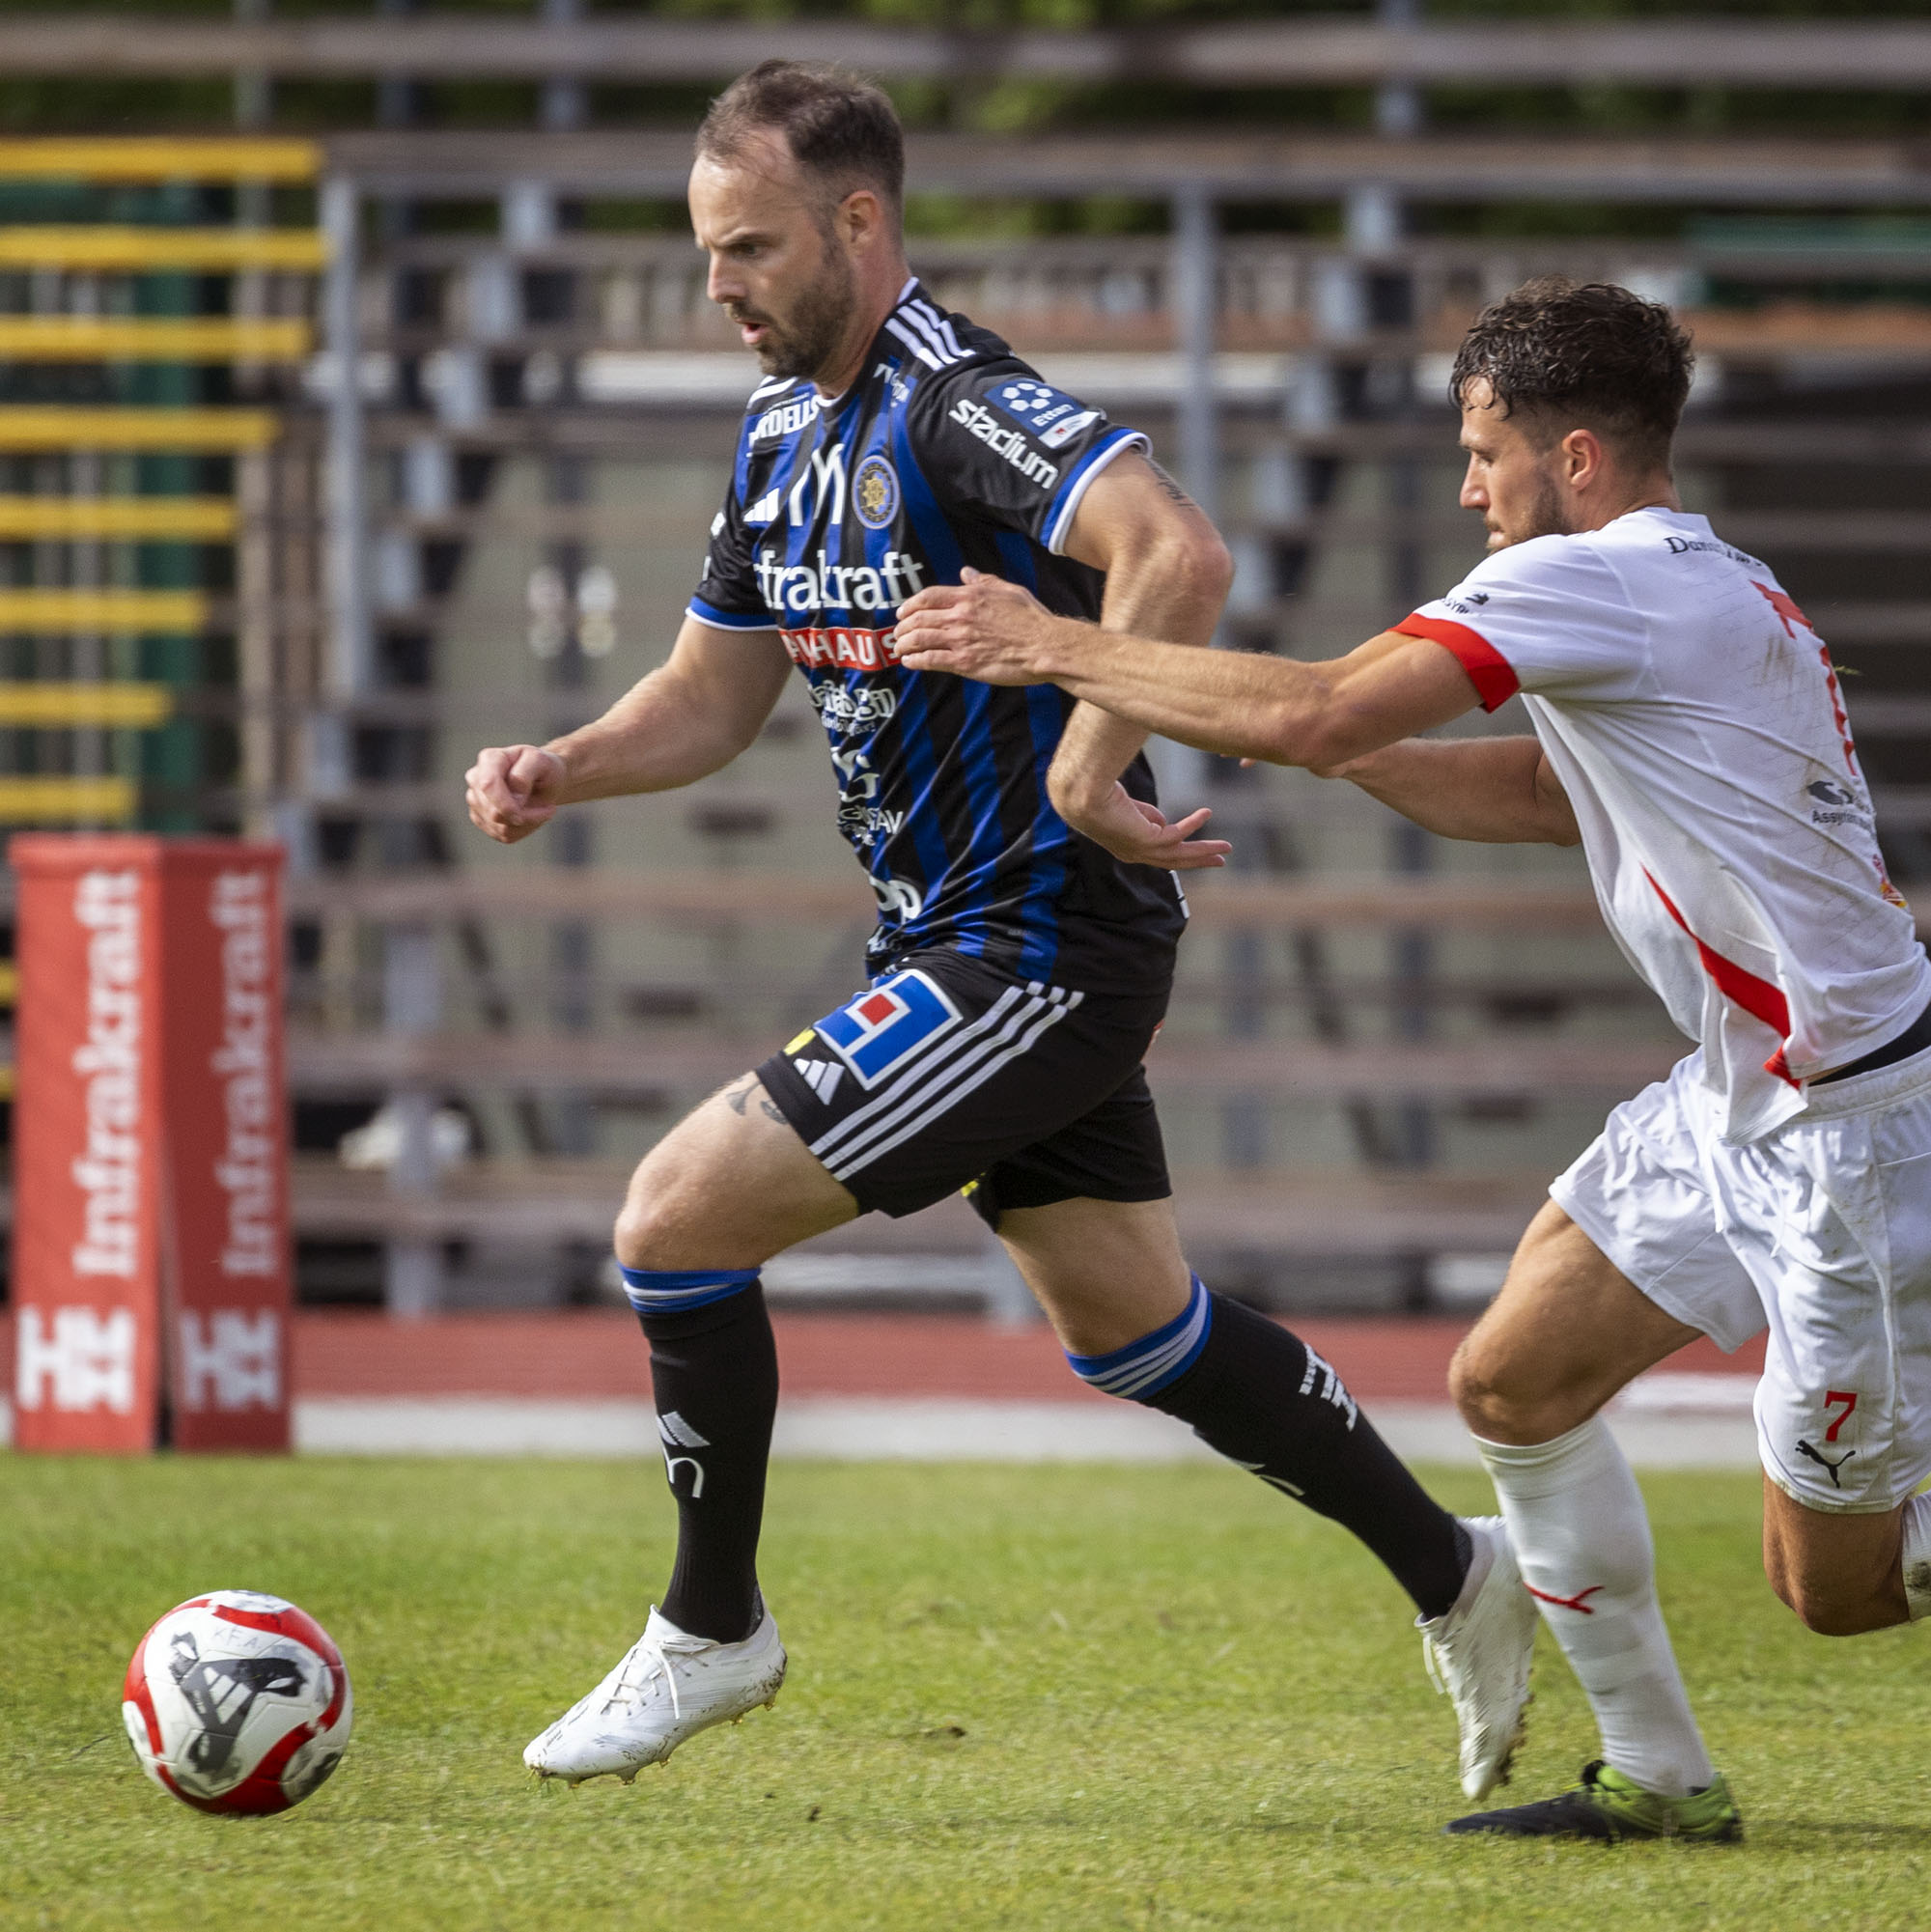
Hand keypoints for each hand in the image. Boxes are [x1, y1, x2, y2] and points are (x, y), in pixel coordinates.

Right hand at [466, 744, 566, 843]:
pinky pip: (503, 835)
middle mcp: (476, 779)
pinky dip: (523, 831)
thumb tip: (514, 798)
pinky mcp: (482, 818)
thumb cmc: (542, 767)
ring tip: (541, 811)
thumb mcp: (541, 761)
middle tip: (549, 809)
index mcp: (490, 759)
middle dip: (526, 816)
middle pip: (494, 812)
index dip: (506, 804)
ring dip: (527, 824)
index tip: (527, 812)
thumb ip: (524, 774)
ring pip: (499, 827)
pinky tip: (531, 817)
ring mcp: (476, 800)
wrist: (544, 779)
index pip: (488, 786)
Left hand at [893, 568, 1066, 684]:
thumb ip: (984, 582)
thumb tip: (967, 573)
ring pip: (919, 639)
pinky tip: (910, 662)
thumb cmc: (1032, 619)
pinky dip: (915, 661)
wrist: (1044, 646)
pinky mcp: (964, 662)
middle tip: (897, 633)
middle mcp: (960, 616)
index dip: (910, 605)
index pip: (928, 597)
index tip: (902, 612)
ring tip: (899, 648)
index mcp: (969, 597)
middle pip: (918, 618)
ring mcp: (960, 640)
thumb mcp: (1009, 591)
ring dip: (904, 644)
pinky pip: (930, 660)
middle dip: (902, 626)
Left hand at [1059, 781, 1230, 870]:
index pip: (1161, 854)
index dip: (1182, 852)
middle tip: (1221, 861)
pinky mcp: (1146, 840)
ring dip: (1204, 851)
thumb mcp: (1126, 808)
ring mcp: (1140, 850)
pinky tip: (1207, 812)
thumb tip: (1162, 821)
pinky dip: (1193, 823)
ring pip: (1180, 854)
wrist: (1081, 793)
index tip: (1200, 849)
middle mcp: (1134, 854)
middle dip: (1200, 860)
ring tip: (1227, 847)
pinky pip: (1177, 834)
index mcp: (1128, 849)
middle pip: (1175, 861)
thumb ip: (1145, 816)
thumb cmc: (1096, 795)